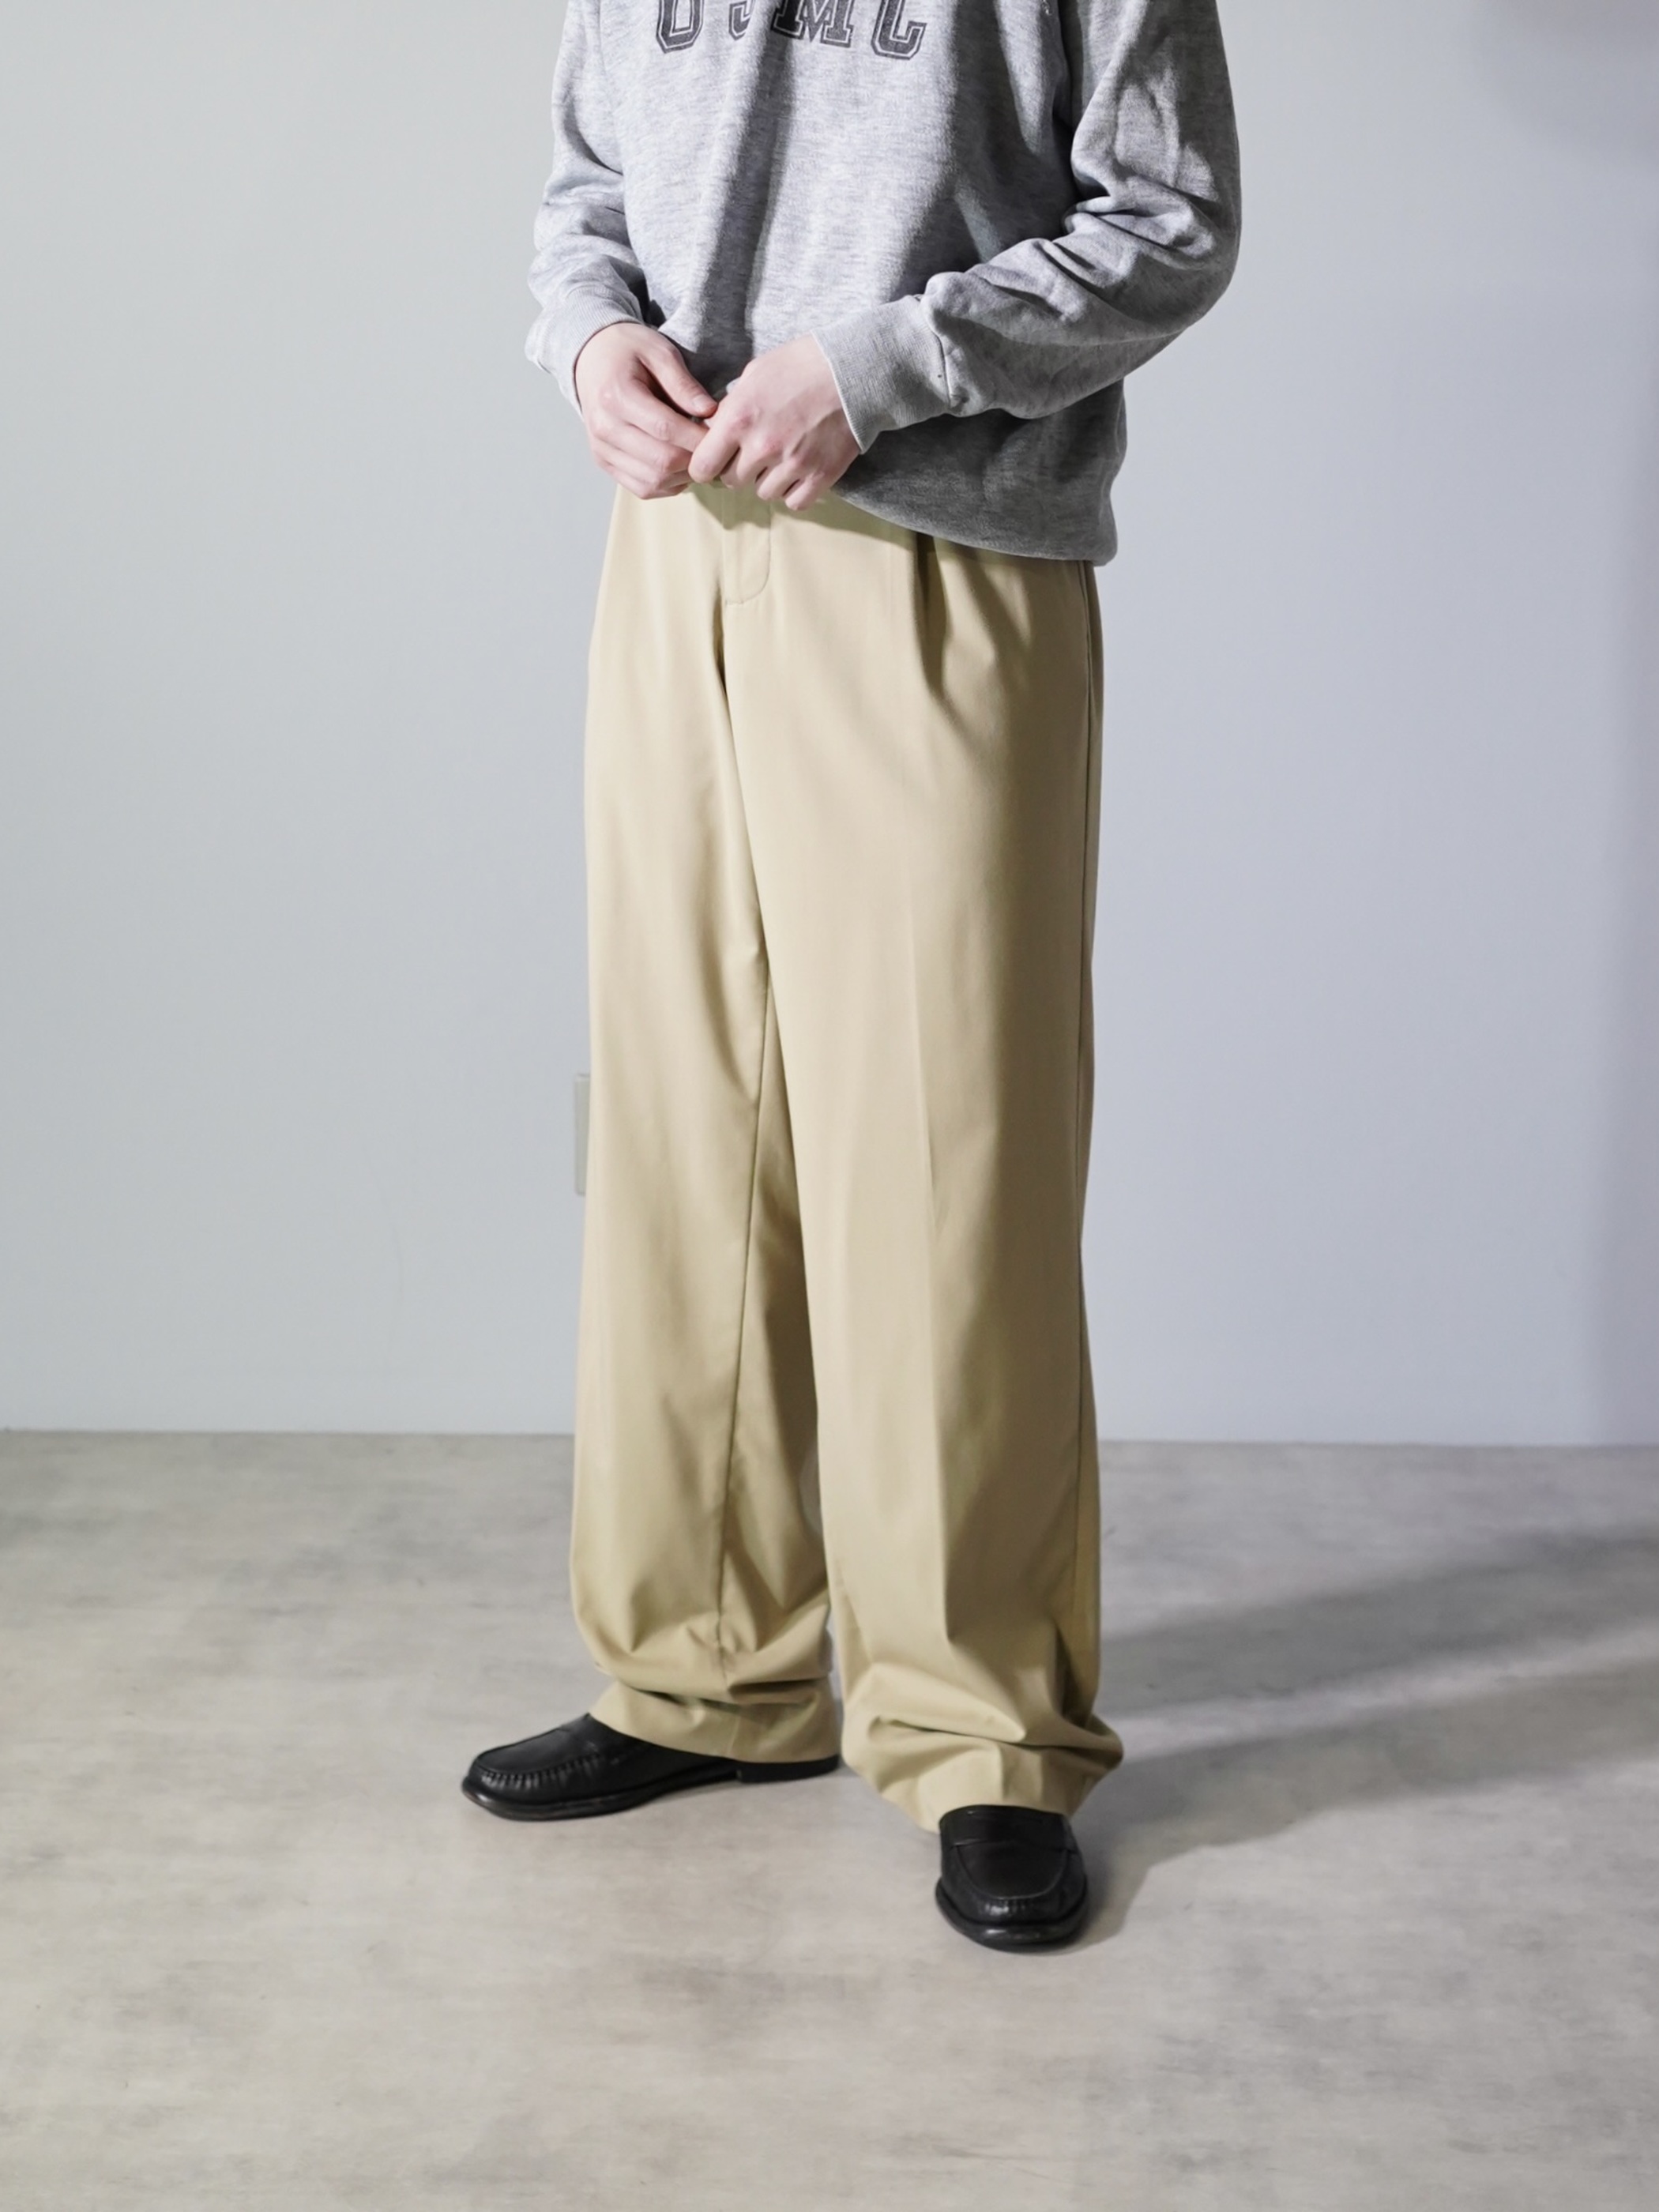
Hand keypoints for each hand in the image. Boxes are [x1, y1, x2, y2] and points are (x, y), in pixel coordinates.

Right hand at [573, 323, 715, 499]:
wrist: (591, 358)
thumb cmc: (628, 351)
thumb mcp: (659, 352)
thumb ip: (684, 383)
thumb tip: (711, 411)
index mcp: (616, 396)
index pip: (665, 429)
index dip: (697, 438)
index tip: (719, 434)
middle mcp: (604, 428)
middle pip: (661, 461)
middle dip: (694, 460)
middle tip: (712, 449)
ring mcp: (602, 449)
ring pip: (653, 481)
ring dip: (683, 476)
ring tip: (697, 457)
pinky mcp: (604, 462)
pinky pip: (642, 488)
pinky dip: (667, 485)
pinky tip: (679, 467)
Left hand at [687, 337, 859, 509]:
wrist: (852, 370)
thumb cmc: (801, 365)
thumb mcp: (754, 374)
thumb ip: (731, 407)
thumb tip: (714, 431)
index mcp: (738, 419)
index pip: (702, 467)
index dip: (705, 466)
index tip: (714, 461)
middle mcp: (762, 447)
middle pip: (733, 482)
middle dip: (739, 468)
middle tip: (754, 451)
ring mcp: (792, 465)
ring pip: (764, 493)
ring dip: (768, 479)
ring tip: (782, 455)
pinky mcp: (820, 476)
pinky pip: (794, 502)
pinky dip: (794, 491)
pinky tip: (798, 471)